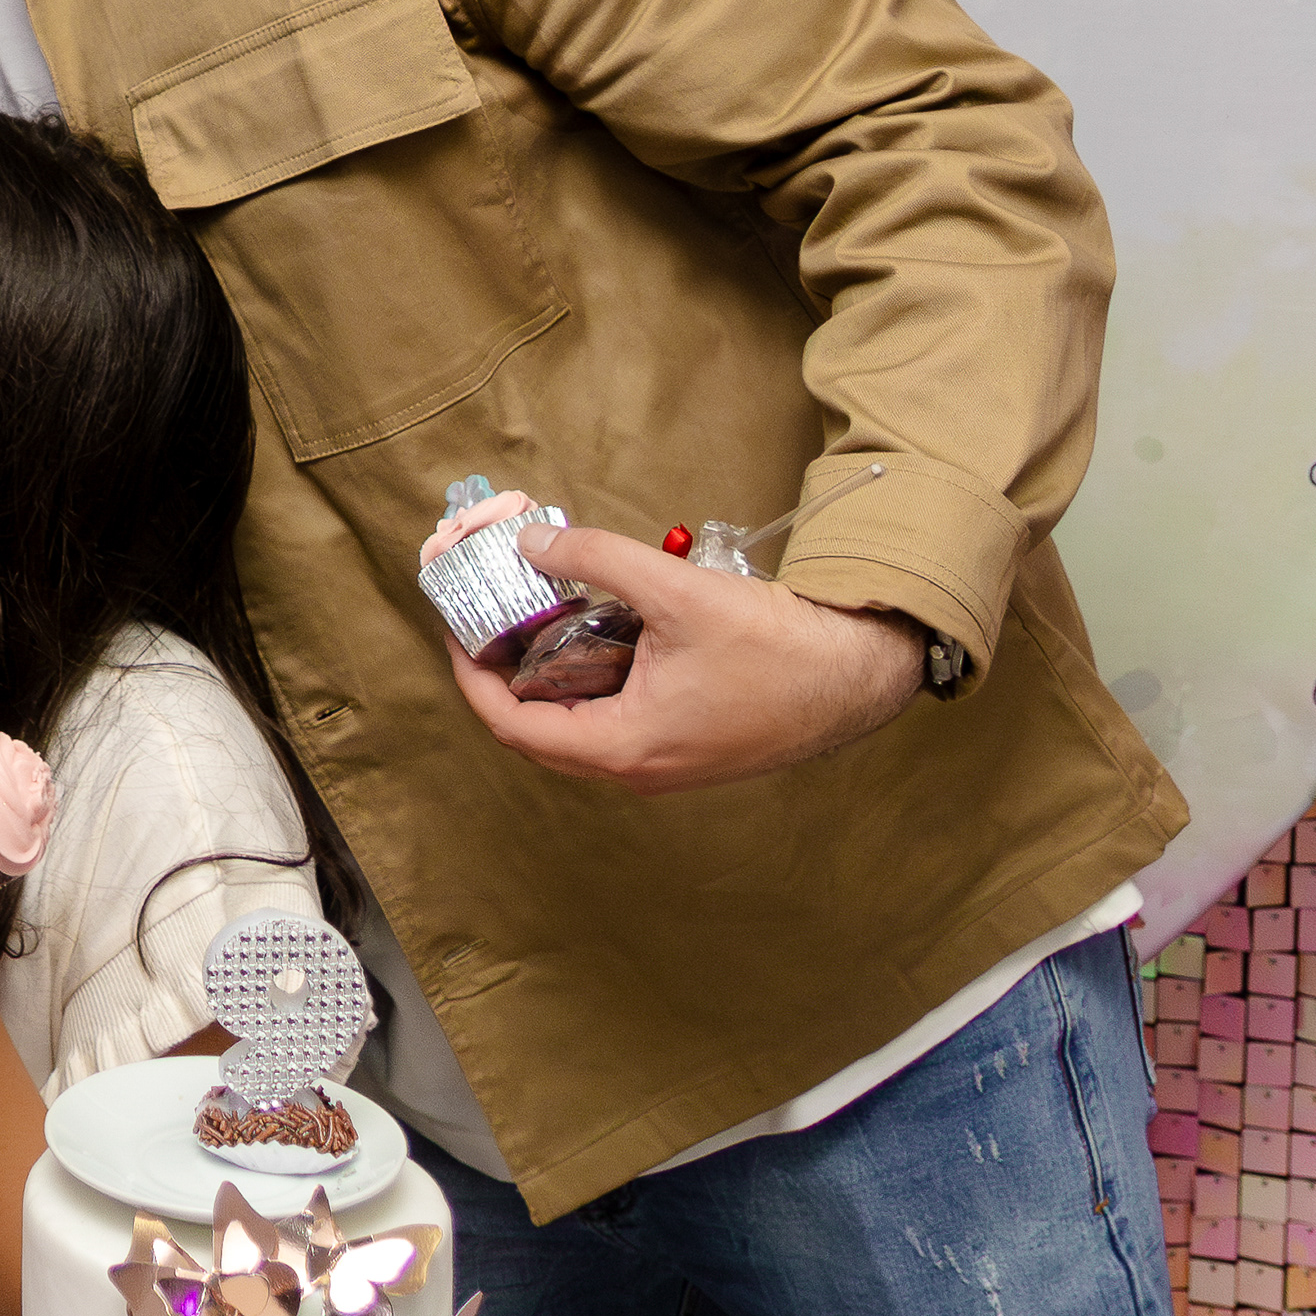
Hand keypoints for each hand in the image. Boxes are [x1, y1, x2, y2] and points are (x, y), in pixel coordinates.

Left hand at [447, 522, 926, 794]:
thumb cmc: (778, 646)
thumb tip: (532, 545)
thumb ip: (597, 561)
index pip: (515, 727)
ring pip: (579, 731)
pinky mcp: (688, 750)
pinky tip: (604, 636)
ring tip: (540, 623)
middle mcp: (638, 770)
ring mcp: (664, 765)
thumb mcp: (675, 590)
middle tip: (491, 626)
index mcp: (625, 746)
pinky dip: (594, 686)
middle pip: (540, 734)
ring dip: (551, 682)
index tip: (459, 635)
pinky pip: (616, 725)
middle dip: (505, 679)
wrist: (856, 674)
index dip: (473, 679)